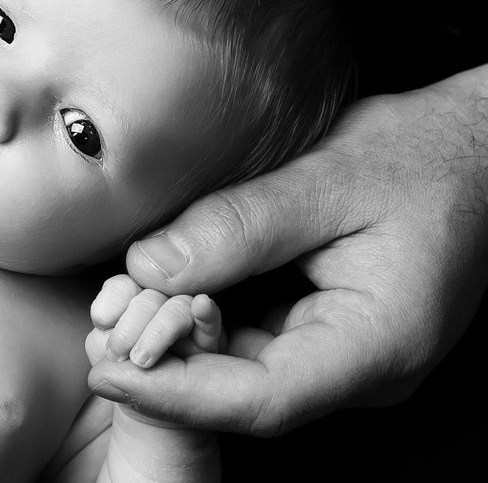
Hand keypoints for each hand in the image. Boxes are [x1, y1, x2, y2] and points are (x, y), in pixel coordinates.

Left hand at [89, 64, 487, 435]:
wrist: (465, 149)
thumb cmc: (417, 158)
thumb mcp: (328, 178)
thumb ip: (240, 225)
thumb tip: (149, 264)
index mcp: (378, 343)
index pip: (262, 399)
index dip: (175, 393)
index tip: (108, 370)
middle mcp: (361, 369)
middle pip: (244, 394)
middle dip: (164, 367)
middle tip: (99, 326)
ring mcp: (343, 356)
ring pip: (242, 372)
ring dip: (177, 343)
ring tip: (118, 307)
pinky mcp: (324, 332)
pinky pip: (254, 343)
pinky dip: (203, 321)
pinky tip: (161, 290)